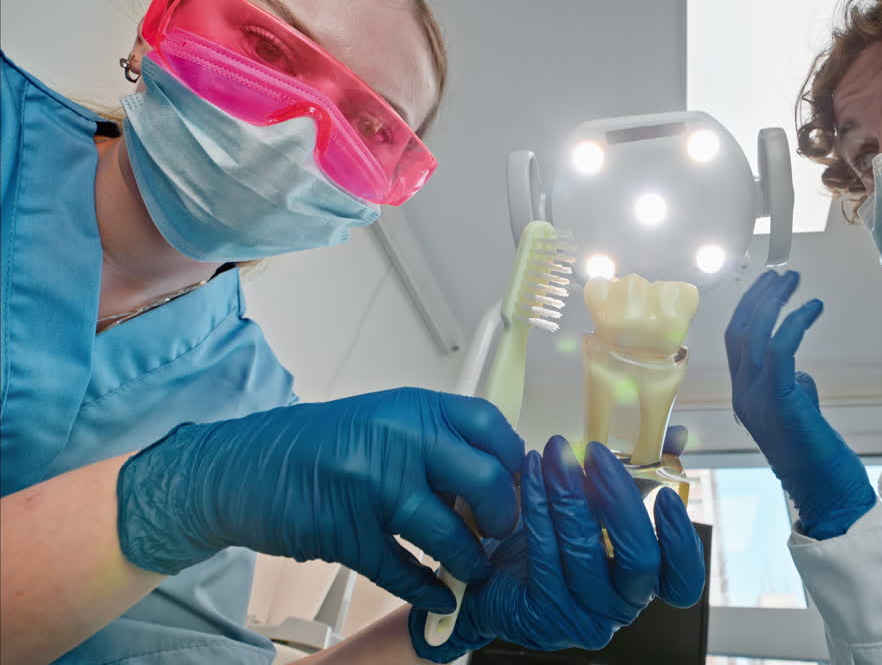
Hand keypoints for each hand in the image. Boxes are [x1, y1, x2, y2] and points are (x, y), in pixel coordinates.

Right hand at [116, 387, 524, 610]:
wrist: (239, 469)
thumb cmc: (314, 447)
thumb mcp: (383, 423)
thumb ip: (434, 443)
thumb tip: (493, 479)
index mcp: (412, 408)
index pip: (492, 427)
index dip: (514, 462)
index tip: (519, 486)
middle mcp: (398, 439)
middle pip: (485, 479)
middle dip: (504, 516)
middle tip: (502, 532)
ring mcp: (372, 485)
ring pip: (449, 533)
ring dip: (469, 561)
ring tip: (474, 571)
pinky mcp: (346, 532)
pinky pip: (403, 570)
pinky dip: (427, 589)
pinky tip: (438, 597)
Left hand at [410, 432, 704, 661]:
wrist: (490, 572)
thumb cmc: (556, 534)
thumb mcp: (600, 501)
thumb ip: (641, 473)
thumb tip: (677, 434)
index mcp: (644, 581)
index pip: (682, 581)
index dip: (683, 543)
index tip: (667, 496)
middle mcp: (621, 605)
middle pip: (639, 562)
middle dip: (619, 501)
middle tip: (597, 453)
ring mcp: (582, 618)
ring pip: (584, 554)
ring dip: (570, 496)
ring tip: (554, 452)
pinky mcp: (541, 616)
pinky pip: (544, 555)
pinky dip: (537, 507)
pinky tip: (530, 473)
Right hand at [725, 270, 875, 539]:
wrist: (828, 497)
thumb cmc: (820, 460)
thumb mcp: (798, 417)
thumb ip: (792, 391)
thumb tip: (800, 374)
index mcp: (743, 399)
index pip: (735, 342)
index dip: (750, 308)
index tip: (770, 286)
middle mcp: (743, 397)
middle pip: (739, 331)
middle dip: (759, 296)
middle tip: (783, 274)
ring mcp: (757, 400)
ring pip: (753, 335)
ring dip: (774, 302)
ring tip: (794, 281)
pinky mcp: (780, 402)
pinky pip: (779, 350)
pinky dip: (794, 322)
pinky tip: (813, 307)